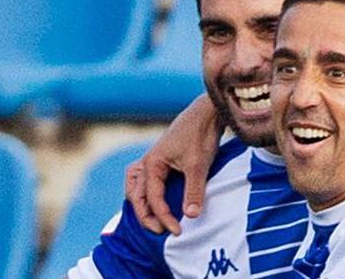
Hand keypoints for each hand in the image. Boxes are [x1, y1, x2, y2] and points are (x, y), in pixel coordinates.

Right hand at [125, 95, 222, 234]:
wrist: (207, 112)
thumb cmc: (200, 135)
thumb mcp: (198, 165)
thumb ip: (193, 191)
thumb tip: (190, 216)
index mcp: (152, 164)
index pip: (153, 199)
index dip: (163, 218)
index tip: (176, 232)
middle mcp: (148, 162)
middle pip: (137, 195)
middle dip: (146, 216)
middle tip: (161, 231)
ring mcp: (154, 159)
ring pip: (136, 186)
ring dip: (140, 203)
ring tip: (151, 218)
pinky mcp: (163, 158)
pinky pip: (145, 178)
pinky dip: (145, 191)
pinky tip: (155, 198)